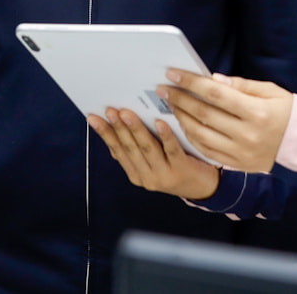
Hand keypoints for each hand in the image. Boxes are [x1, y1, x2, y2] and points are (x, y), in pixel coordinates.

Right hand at [87, 108, 219, 200]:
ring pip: (147, 148)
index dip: (105, 133)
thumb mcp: (151, 162)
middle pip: (130, 148)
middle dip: (118, 128)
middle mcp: (147, 177)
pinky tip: (159, 122)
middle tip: (110, 110)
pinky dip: (164, 136)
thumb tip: (112, 132)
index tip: (93, 117)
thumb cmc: (175, 167)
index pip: (117, 150)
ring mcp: (164, 174)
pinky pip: (171, 150)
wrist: (203, 187)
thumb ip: (134, 151)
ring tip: (127, 113)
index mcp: (135, 174)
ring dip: (135, 130)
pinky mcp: (181, 169)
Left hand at [160, 70, 294, 173]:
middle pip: (204, 114)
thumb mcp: (271, 92)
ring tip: (171, 105)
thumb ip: (241, 86)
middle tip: (163, 89)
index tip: (173, 73)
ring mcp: (241, 152)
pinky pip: (207, 151)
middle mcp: (247, 134)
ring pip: (201, 134)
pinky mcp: (238, 164)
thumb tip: (214, 80)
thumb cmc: (288, 113)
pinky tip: (184, 125)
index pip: (216, 94)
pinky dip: (192, 137)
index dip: (191, 82)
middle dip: (180, 99)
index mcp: (257, 112)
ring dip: (181, 118)